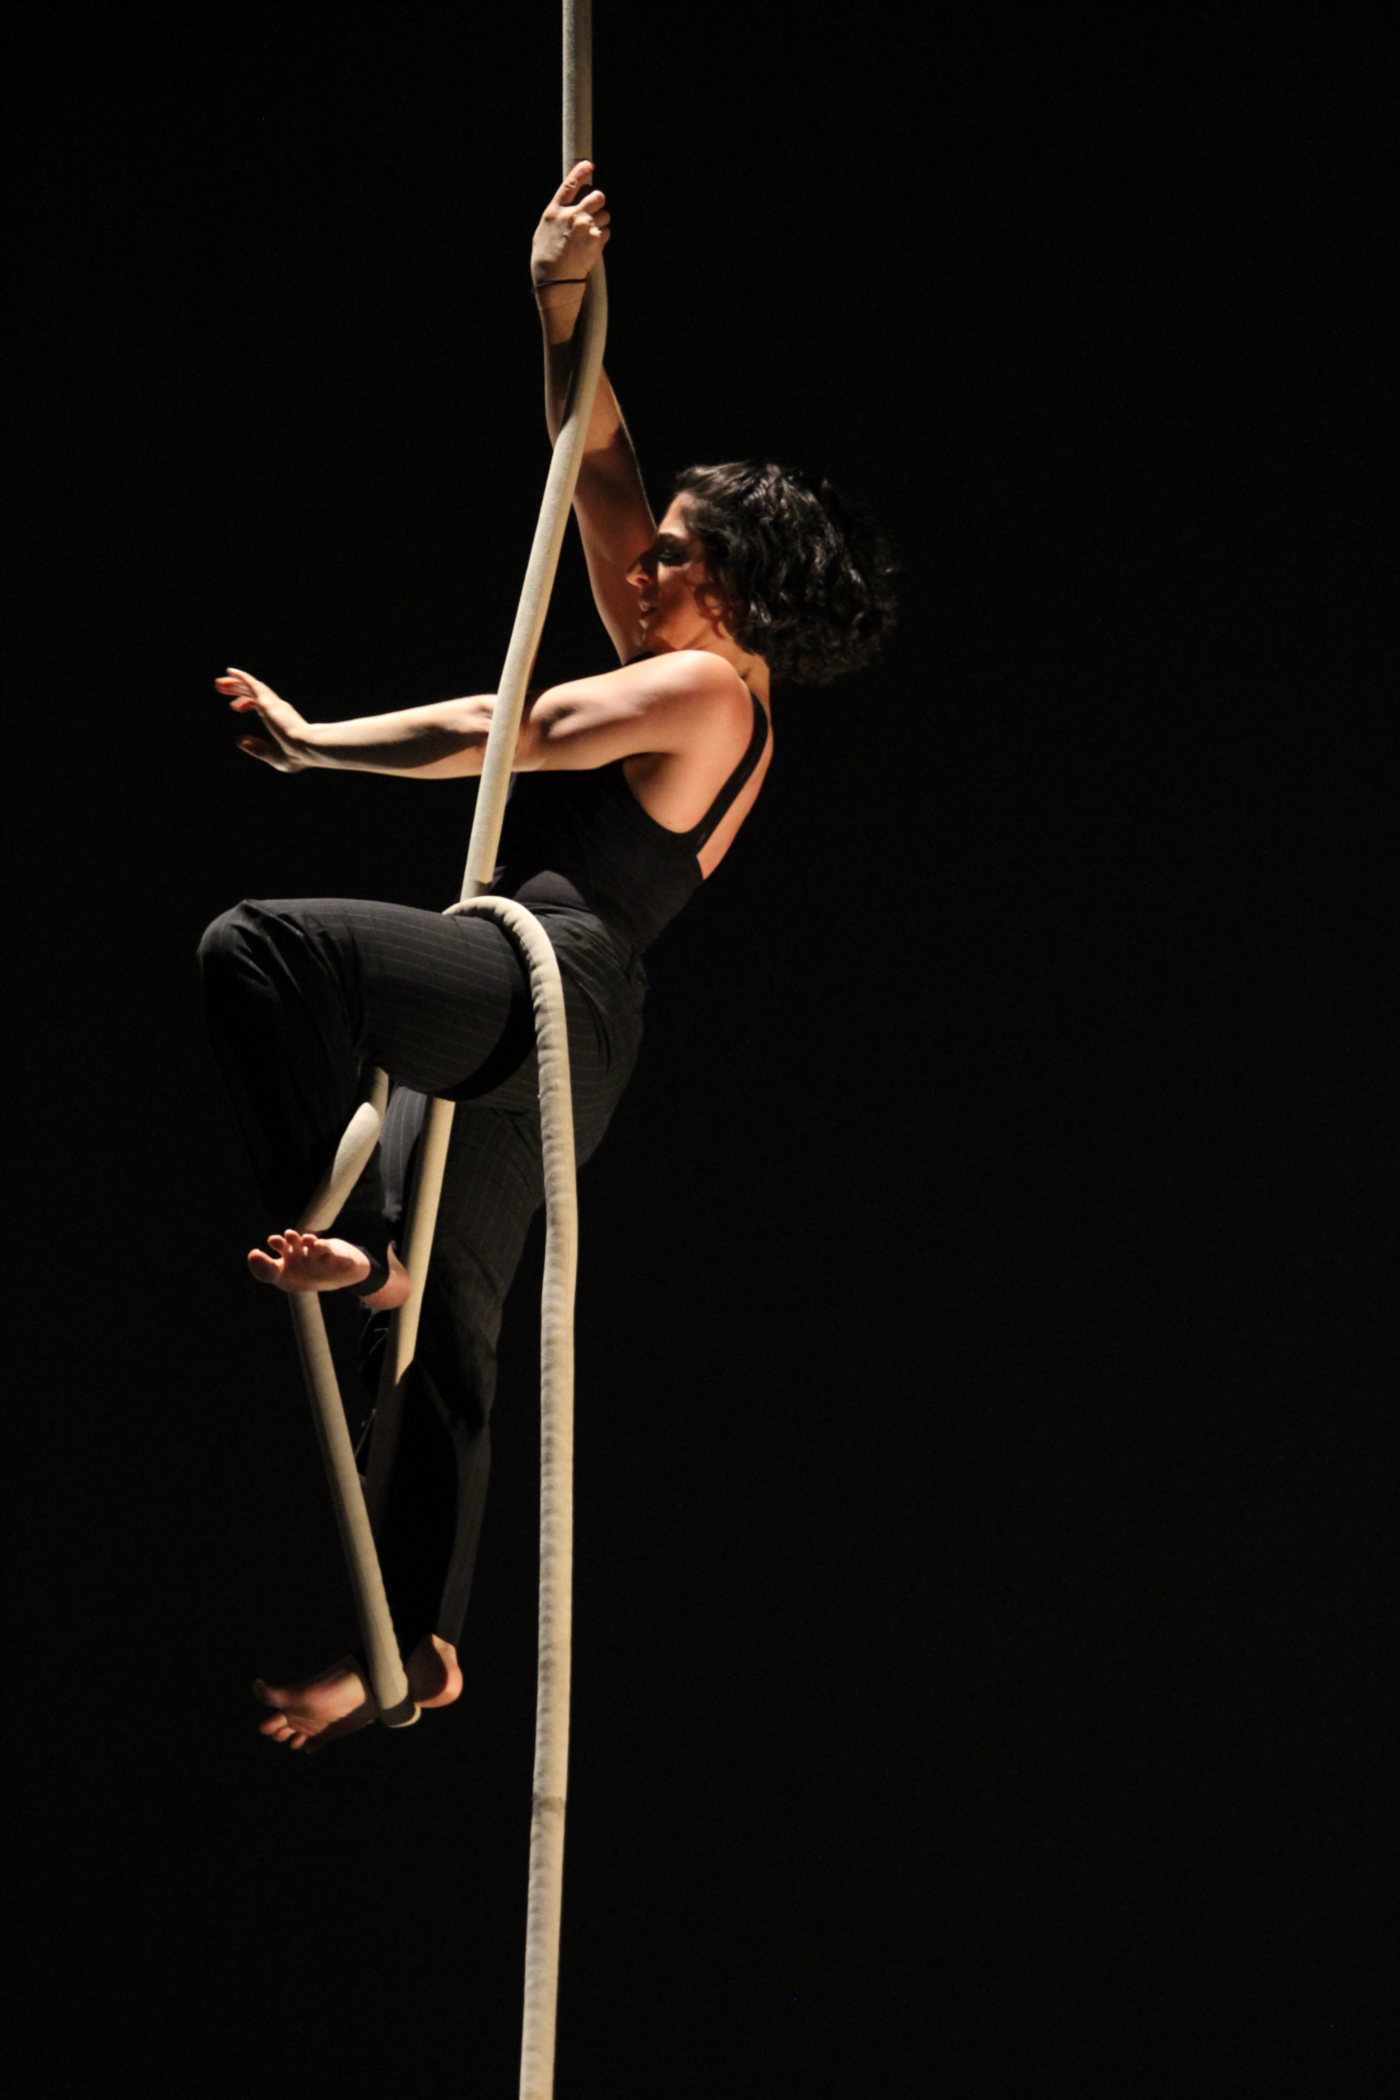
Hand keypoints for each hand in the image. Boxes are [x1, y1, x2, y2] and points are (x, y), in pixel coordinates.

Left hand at [218, 667, 316, 771]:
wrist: (308, 748)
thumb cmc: (296, 756)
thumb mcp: (273, 755)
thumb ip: (257, 749)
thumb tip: (239, 740)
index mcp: (280, 718)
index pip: (260, 704)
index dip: (246, 703)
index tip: (234, 706)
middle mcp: (277, 707)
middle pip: (253, 693)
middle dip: (237, 689)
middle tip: (221, 686)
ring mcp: (273, 703)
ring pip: (251, 687)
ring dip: (235, 682)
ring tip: (219, 682)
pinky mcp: (268, 702)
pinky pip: (253, 685)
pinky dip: (242, 678)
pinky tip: (231, 673)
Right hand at [531, 161, 610, 286]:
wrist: (555, 281)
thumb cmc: (546, 258)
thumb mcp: (545, 230)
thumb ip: (558, 214)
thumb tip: (570, 203)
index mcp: (555, 211)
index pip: (570, 184)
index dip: (581, 172)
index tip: (589, 165)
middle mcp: (572, 215)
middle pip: (597, 195)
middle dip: (598, 201)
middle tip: (594, 209)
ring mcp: (585, 226)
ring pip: (605, 214)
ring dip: (601, 221)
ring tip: (588, 235)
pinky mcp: (596, 240)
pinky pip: (607, 231)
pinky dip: (602, 237)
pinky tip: (590, 246)